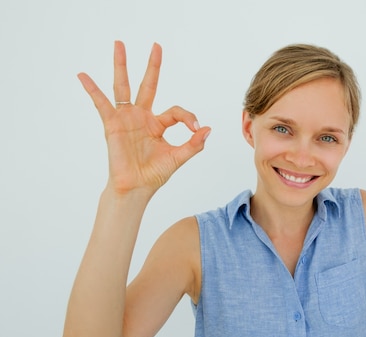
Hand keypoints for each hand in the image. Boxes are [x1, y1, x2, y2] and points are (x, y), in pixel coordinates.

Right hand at [78, 41, 210, 195]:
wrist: (136, 188)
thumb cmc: (154, 174)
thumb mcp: (178, 158)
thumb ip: (194, 144)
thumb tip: (208, 129)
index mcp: (158, 124)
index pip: (176, 111)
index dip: (188, 117)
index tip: (195, 129)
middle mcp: (142, 117)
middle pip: (148, 85)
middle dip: (153, 66)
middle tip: (157, 45)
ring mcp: (127, 119)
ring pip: (124, 86)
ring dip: (122, 65)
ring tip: (119, 44)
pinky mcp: (112, 125)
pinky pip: (102, 104)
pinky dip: (92, 90)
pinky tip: (83, 76)